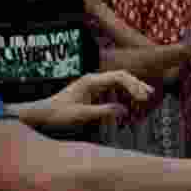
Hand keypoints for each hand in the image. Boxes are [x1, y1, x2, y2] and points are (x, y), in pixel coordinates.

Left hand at [32, 70, 154, 128]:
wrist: (41, 113)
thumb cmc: (58, 114)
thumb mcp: (81, 115)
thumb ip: (103, 111)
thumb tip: (123, 110)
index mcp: (91, 81)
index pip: (119, 77)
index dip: (134, 86)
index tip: (142, 98)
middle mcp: (93, 79)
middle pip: (121, 76)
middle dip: (136, 84)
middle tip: (150, 95)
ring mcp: (92, 83)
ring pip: (118, 80)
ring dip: (132, 87)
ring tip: (145, 96)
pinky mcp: (91, 90)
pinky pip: (112, 87)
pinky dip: (123, 92)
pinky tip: (130, 100)